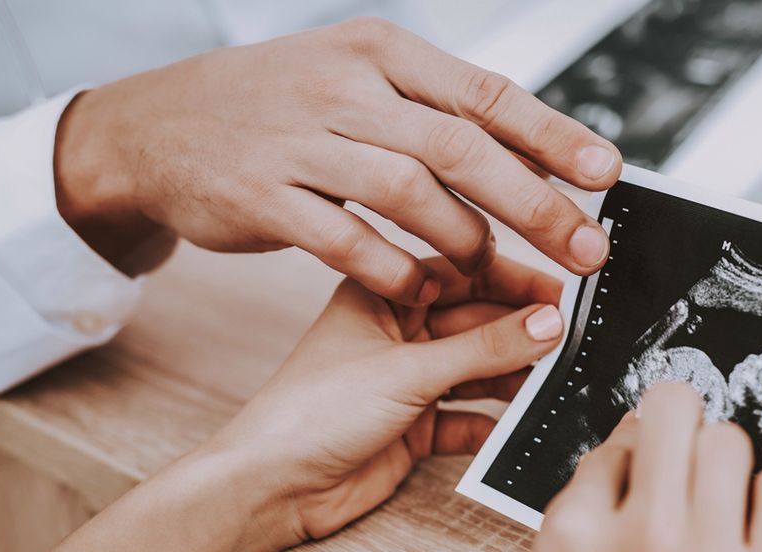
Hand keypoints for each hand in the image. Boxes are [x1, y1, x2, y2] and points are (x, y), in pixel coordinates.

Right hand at [54, 17, 620, 301]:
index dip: (552, 135)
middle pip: (460, 147)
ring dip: (464, 241)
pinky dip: (395, 271)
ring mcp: (298, 141)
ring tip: (490, 270)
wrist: (157, 127)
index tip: (605, 173)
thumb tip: (531, 156)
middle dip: (534, 203)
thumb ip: (432, 115)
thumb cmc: (278, 108)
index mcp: (379, 52)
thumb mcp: (354, 83)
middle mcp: (343, 87)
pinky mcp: (263, 197)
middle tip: (584, 247)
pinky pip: (347, 242)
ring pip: (409, 193)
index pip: (484, 92)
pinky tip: (421, 290)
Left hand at [207, 255, 564, 546]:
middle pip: (477, 322)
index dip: (514, 278)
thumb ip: (483, 349)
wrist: (272, 488)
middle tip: (572, 338)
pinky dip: (494, 422)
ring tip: (557, 378)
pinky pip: (469, 418)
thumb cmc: (311, 413)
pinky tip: (521, 424)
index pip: (463, 273)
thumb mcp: (407, 371)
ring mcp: (407, 382)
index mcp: (382, 296)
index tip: (564, 290)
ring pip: (477, 370)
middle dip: (522, 330)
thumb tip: (546, 323)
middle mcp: (398, 334)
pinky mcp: (414, 429)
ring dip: (513, 376)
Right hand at [526, 382, 761, 551]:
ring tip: (724, 492)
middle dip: (678, 417)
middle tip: (688, 439)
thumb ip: (580, 533)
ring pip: (730, 440)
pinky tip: (758, 525)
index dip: (631, 450)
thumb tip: (620, 468)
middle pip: (672, 411)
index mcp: (572, 539)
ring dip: (725, 457)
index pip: (611, 444)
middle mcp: (639, 534)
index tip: (646, 461)